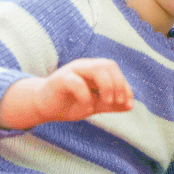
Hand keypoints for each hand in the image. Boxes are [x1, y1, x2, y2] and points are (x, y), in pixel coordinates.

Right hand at [0, 58, 134, 129]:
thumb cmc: (69, 103)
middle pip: (108, 65)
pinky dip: (86, 95)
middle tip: (117, 102)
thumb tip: (131, 106)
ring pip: (96, 68)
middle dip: (118, 84)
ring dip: (107, 86)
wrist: (43, 108)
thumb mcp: (94, 104)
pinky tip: (87, 106)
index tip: (128, 104)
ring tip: (107, 102)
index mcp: (94, 70)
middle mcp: (84, 66)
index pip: (115, 71)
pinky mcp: (59, 80)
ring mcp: (71, 71)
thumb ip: (111, 104)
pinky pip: (75, 82)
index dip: (125, 86)